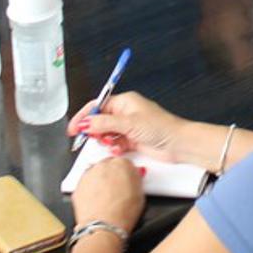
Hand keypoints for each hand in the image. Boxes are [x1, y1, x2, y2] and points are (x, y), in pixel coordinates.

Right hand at [68, 90, 188, 163]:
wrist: (178, 144)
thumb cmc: (160, 127)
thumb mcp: (129, 123)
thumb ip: (104, 123)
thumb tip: (85, 122)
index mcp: (124, 102)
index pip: (97, 106)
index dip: (84, 116)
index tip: (74, 128)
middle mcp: (125, 113)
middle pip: (100, 121)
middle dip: (95, 131)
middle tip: (95, 138)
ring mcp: (128, 128)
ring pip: (106, 134)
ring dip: (106, 141)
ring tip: (112, 144)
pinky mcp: (132, 141)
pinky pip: (115, 144)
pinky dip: (114, 148)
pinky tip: (119, 149)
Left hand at [71, 156, 146, 232]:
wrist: (103, 227)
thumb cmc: (122, 213)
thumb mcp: (140, 195)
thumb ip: (136, 180)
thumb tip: (133, 177)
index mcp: (122, 164)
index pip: (125, 163)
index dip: (127, 174)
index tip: (127, 181)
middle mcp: (103, 165)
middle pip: (109, 165)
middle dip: (112, 175)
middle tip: (116, 190)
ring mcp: (89, 174)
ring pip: (95, 173)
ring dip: (100, 181)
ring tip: (105, 198)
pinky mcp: (77, 185)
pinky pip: (85, 184)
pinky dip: (89, 190)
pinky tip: (96, 201)